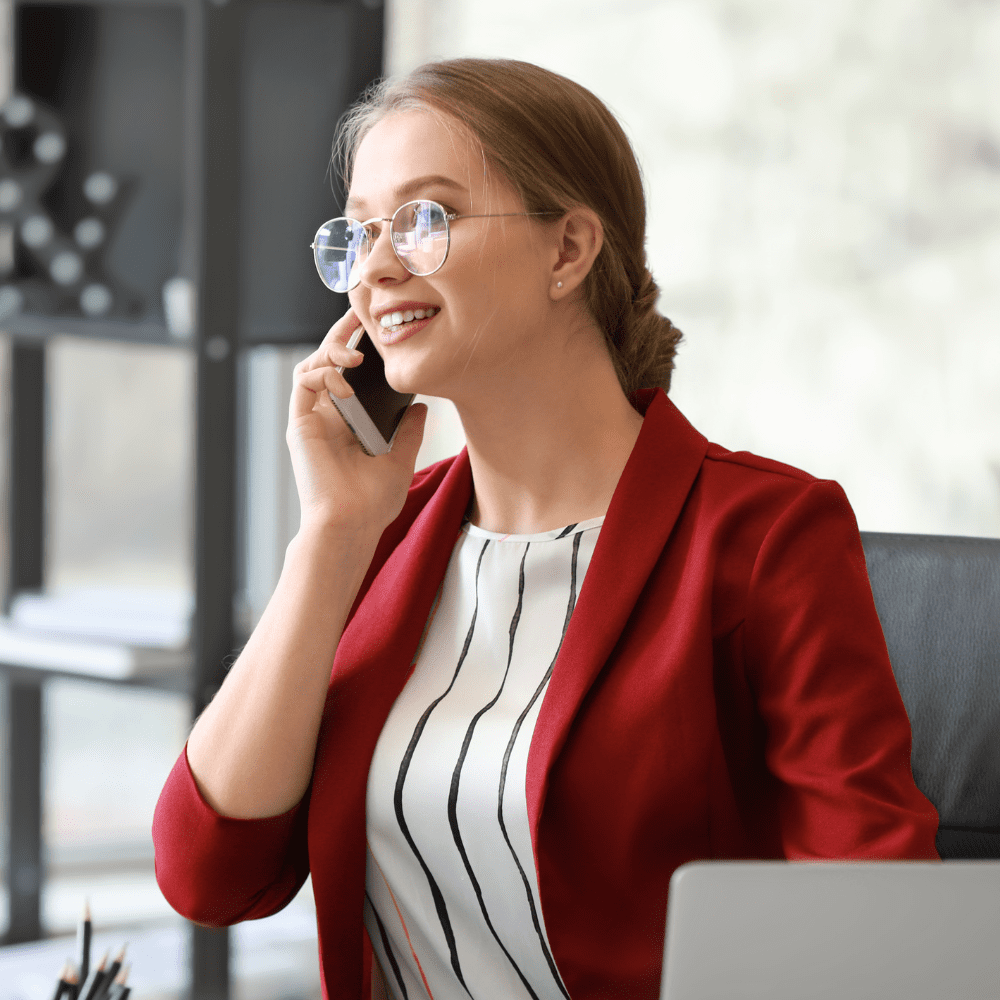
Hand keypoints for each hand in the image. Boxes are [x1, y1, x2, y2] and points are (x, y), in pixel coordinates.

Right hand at [287, 307, 426, 536]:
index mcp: (348, 421)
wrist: (352, 525)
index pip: (350, 373)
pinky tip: (346, 381)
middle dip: (341, 333)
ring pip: (311, 365)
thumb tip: (421, 406)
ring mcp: (311, 419)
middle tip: (358, 314)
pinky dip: (324, 373)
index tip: (376, 326)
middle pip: (327, 360)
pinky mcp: (299, 425)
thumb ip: (408, 431)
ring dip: (331, 350)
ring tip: (356, 354)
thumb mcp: (401, 459)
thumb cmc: (373, 502)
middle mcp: (326, 416)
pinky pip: (304, 383)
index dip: (358, 346)